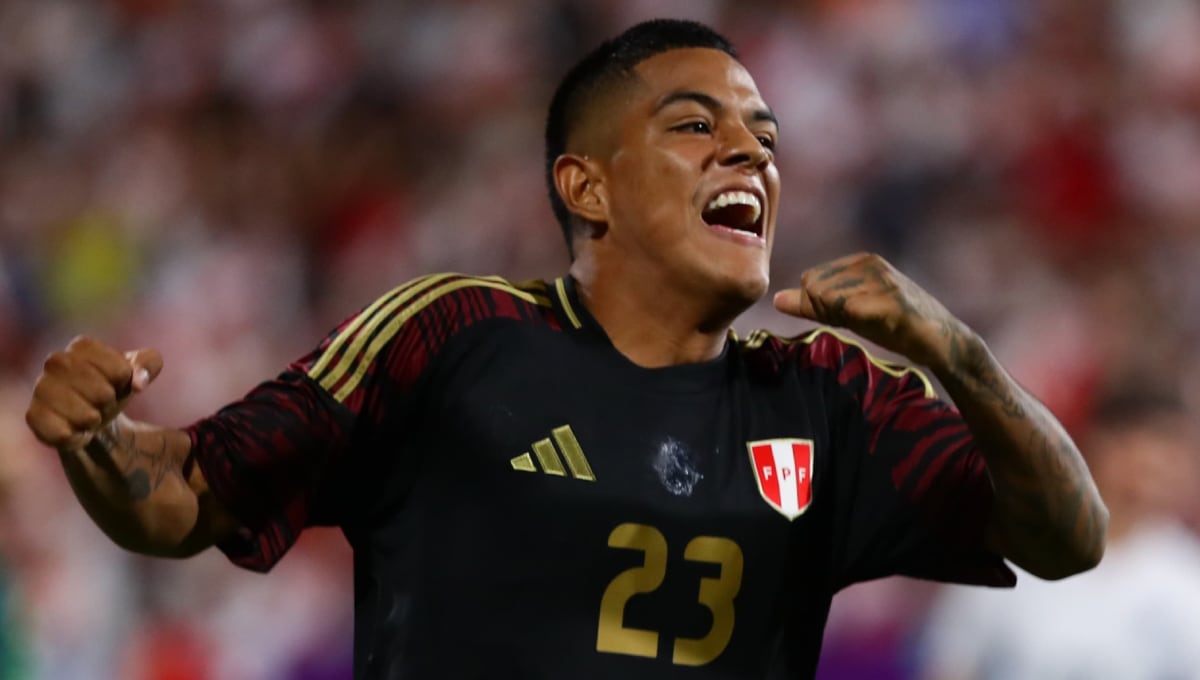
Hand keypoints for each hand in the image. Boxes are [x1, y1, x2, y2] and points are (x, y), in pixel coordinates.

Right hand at [26, 337, 162, 450]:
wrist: (92, 415)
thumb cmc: (114, 387)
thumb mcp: (140, 370)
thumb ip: (150, 364)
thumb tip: (138, 382)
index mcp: (82, 346)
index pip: (121, 370)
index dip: (124, 382)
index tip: (117, 381)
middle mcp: (56, 361)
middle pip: (102, 393)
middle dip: (110, 403)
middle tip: (102, 401)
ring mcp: (41, 388)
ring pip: (85, 415)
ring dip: (94, 420)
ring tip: (89, 415)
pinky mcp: (33, 415)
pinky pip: (63, 433)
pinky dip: (77, 436)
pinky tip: (74, 429)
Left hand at [773, 252, 969, 371]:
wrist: (941, 341)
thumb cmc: (893, 325)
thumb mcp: (848, 312)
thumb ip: (813, 305)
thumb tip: (776, 300)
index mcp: (859, 260)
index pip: (810, 280)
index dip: (821, 305)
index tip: (851, 315)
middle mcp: (870, 263)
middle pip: (815, 289)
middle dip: (830, 312)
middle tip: (864, 321)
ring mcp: (882, 279)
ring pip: (829, 300)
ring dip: (847, 320)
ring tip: (876, 322)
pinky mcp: (891, 300)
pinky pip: (850, 310)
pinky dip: (859, 323)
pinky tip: (883, 326)